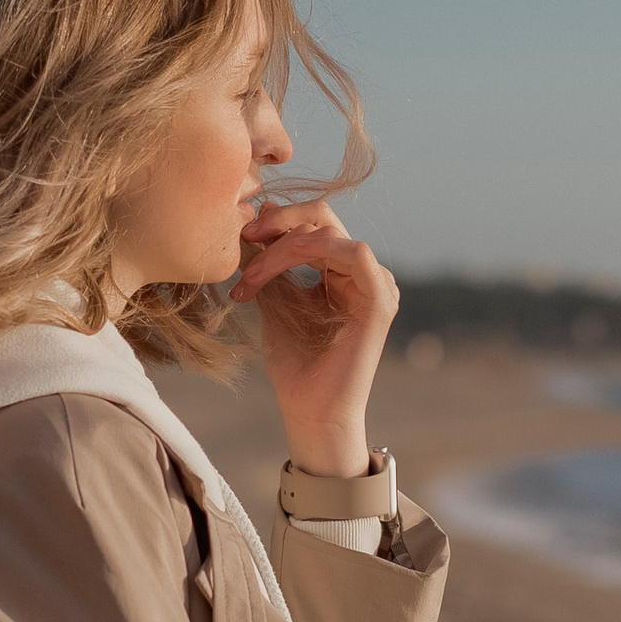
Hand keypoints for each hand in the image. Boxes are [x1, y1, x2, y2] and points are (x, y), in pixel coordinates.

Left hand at [232, 201, 397, 483]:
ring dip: (283, 247)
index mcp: (339, 272)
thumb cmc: (294, 364)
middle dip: (279, 222)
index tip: (240, 234)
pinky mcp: (380, 300)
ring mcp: (375, 285)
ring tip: (252, 275)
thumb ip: (270, 260)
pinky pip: (354, 253)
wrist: (309, 411)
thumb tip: (261, 210)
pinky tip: (279, 266)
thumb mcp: (274, 299)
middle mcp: (361, 274)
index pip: (313, 224)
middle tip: (245, 234)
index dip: (277, 220)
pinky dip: (313, 251)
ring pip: (330, 234)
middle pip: (324, 219)